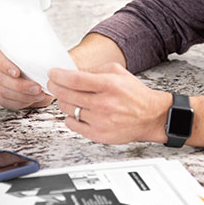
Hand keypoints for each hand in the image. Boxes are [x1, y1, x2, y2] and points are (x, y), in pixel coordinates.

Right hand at [0, 47, 53, 109]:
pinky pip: (7, 101)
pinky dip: (22, 102)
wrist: (42, 86)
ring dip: (23, 95)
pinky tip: (33, 99)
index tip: (17, 73)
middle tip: (37, 88)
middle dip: (20, 85)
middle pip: (0, 76)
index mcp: (5, 55)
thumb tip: (44, 62)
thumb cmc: (40, 70)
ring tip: (39, 94)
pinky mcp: (2, 97)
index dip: (4, 64)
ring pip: (4, 91)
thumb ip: (38, 60)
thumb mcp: (41, 62)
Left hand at [48, 63, 171, 144]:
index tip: (52, 73)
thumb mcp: (117, 72)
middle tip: (53, 83)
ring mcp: (100, 121)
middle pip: (67, 94)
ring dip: (63, 101)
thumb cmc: (135, 94)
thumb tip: (71, 70)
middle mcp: (103, 104)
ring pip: (68, 109)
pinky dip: (70, 117)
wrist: (150, 117)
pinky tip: (76, 111)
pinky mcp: (98, 135)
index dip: (58, 75)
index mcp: (109, 85)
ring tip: (68, 97)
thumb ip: (94, 69)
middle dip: (55, 87)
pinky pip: (72, 125)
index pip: (75, 79)